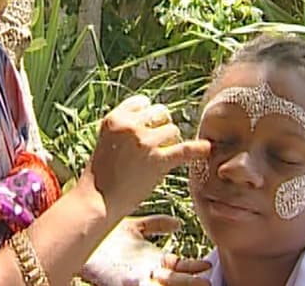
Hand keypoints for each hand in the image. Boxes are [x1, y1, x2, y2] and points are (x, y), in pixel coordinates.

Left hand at [80, 215, 210, 285]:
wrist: (84, 235)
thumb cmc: (106, 233)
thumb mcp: (136, 226)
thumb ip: (157, 224)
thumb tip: (179, 224)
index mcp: (152, 258)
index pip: (179, 266)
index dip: (194, 267)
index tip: (208, 264)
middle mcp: (148, 271)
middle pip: (177, 279)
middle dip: (193, 281)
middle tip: (210, 280)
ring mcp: (139, 278)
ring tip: (201, 285)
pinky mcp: (127, 283)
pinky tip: (167, 282)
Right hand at [83, 95, 209, 215]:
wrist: (98, 201)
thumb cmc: (102, 174)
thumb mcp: (107, 139)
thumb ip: (126, 126)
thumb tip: (154, 117)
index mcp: (114, 118)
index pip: (143, 103)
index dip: (147, 116)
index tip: (146, 129)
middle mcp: (129, 126)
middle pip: (161, 113)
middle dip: (161, 126)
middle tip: (154, 146)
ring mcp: (144, 142)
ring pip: (173, 130)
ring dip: (171, 143)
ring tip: (159, 158)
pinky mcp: (157, 160)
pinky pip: (185, 149)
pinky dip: (198, 149)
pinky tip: (206, 149)